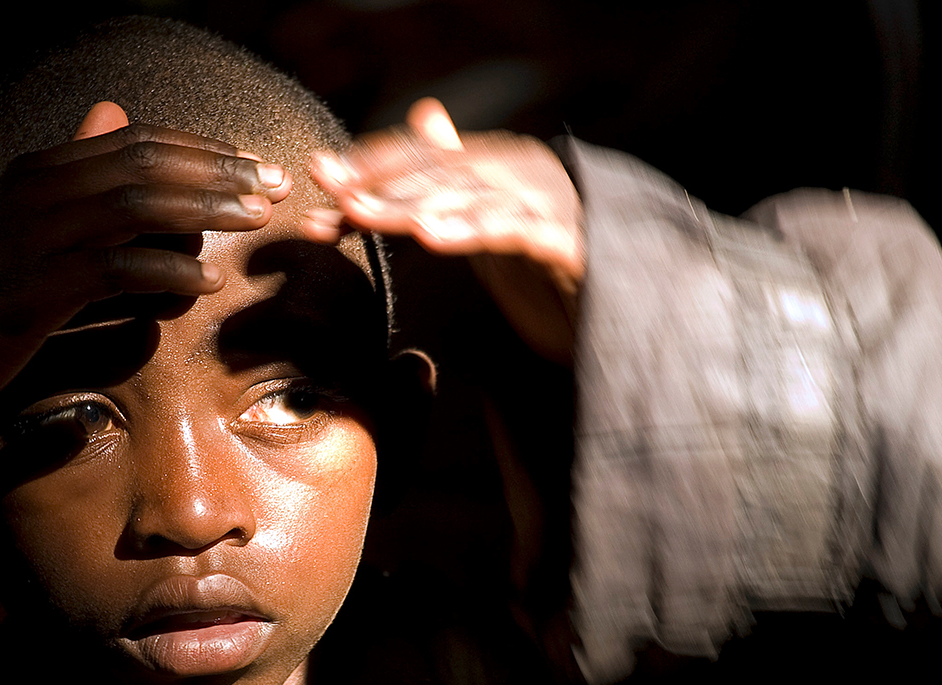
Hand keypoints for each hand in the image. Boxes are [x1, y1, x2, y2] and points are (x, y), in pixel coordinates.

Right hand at [0, 102, 289, 481]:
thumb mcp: (23, 231)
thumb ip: (72, 177)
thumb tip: (110, 116)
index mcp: (36, 172)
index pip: (136, 141)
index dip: (203, 149)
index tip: (256, 169)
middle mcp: (33, 190)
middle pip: (146, 162)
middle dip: (220, 171)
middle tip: (274, 189)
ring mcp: (30, 236)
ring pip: (138, 204)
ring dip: (206, 209)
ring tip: (254, 222)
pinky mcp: (31, 288)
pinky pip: (115, 267)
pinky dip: (166, 272)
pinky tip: (202, 284)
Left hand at [303, 98, 582, 362]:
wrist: (618, 312)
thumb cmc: (545, 263)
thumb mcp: (489, 216)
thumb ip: (453, 173)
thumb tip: (425, 115)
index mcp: (501, 164)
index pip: (425, 156)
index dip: (373, 164)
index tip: (323, 176)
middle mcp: (524, 173)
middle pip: (440, 174)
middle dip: (379, 184)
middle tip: (331, 191)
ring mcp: (548, 206)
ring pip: (470, 199)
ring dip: (413, 205)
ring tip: (366, 212)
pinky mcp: (567, 245)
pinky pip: (515, 233)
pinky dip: (473, 229)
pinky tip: (433, 235)